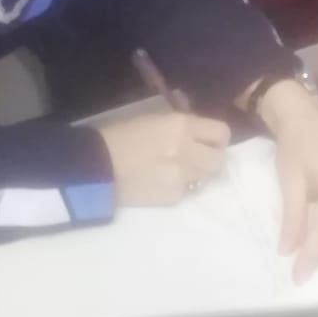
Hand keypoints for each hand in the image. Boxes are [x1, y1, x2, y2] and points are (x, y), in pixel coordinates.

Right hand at [97, 111, 231, 206]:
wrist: (96, 167)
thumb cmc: (120, 136)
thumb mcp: (154, 119)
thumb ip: (181, 124)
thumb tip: (198, 128)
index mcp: (181, 126)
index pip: (221, 132)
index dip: (218, 139)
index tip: (209, 142)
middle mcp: (187, 151)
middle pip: (218, 159)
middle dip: (210, 158)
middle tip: (197, 158)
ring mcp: (182, 177)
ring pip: (205, 177)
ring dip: (196, 173)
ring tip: (176, 170)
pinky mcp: (172, 197)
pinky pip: (187, 191)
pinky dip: (180, 187)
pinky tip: (162, 181)